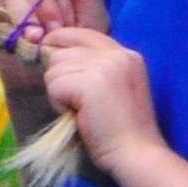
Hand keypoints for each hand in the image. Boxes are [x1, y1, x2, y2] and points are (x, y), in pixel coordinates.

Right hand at [0, 0, 104, 94]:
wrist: (51, 96)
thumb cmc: (77, 63)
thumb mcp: (93, 32)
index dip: (51, 0)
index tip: (59, 27)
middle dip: (37, 9)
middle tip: (43, 38)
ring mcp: (12, 5)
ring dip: (19, 16)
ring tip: (28, 43)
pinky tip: (1, 27)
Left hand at [39, 23, 164, 175]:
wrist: (136, 153)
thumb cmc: (121, 128)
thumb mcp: (114, 86)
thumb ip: (95, 67)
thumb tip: (54, 51)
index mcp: (127, 55)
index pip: (82, 33)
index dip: (61, 41)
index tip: (51, 52)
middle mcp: (118, 55)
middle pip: (62, 51)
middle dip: (60, 77)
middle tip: (79, 102)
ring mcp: (105, 67)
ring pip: (54, 68)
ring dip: (59, 92)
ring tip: (82, 110)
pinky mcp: (90, 82)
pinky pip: (54, 85)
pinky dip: (58, 103)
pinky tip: (79, 116)